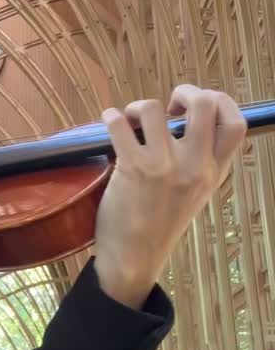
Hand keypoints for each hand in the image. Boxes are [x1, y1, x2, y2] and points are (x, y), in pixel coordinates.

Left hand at [93, 85, 246, 308]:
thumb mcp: (197, 193)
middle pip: (205, 104)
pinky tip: (112, 123)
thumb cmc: (161, 223)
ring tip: (133, 121)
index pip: (237, 124)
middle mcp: (195, 167)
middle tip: (169, 105)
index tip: (199, 105)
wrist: (135, 258)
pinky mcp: (133, 169)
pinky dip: (112, 116)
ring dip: (138, 107)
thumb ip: (202, 161)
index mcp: (214, 172)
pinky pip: (120, 123)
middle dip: (186, 91)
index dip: (221, 101)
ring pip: (153, 108)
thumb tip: (189, 121)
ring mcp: (164, 167)